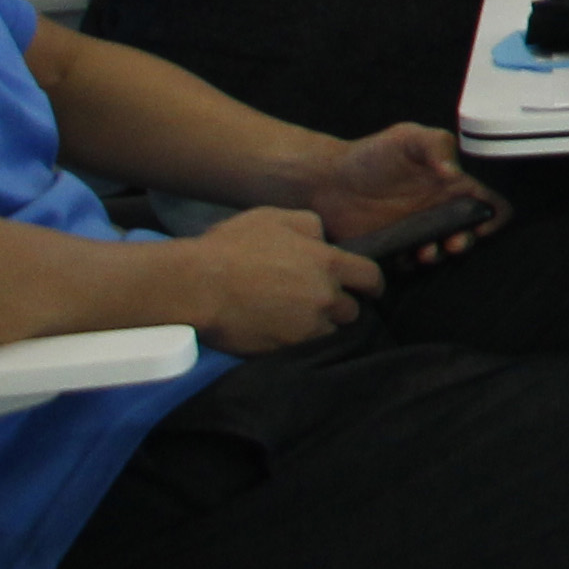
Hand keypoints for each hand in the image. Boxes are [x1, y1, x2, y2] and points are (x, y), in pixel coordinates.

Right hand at [191, 204, 379, 353]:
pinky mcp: (285, 350)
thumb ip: (310, 225)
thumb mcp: (274, 218)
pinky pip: (304, 349)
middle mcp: (325, 297)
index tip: (369, 290)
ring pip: (329, 333)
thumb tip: (325, 238)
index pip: (370, 277)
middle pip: (351, 310)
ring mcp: (306, 327)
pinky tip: (280, 332)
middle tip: (319, 302)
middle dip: (339, 307)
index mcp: (328, 262)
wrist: (197, 286)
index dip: (371, 285)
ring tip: (296, 319)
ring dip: (319, 327)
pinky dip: (298, 342)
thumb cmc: (232, 246)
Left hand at [307, 126, 499, 261]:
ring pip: (443, 251)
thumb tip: (455, 173)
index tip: (480, 222)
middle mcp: (438, 209)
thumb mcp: (407, 138)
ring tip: (425, 251)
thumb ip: (436, 146)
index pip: (489, 202)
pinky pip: (413, 263)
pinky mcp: (396, 247)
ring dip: (439, 255)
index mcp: (451, 184)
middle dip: (466, 241)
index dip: (493, 215)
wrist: (326, 182)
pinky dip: (412, 264)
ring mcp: (418, 230)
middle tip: (452, 242)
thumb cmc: (368, 155)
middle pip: (470, 232)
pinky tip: (403, 255)